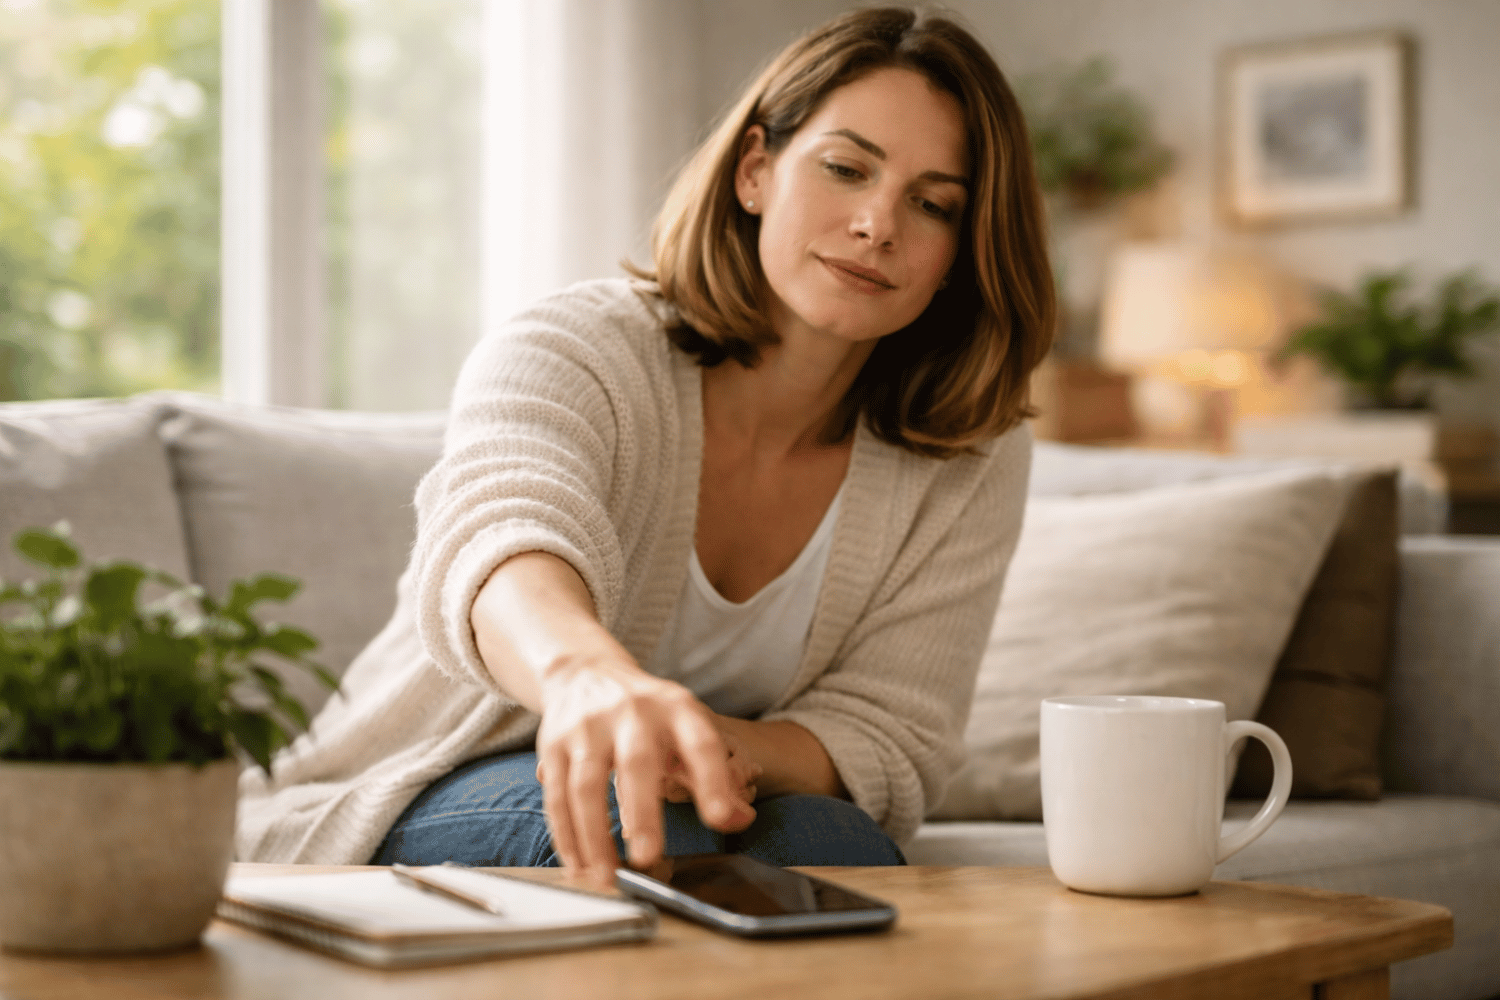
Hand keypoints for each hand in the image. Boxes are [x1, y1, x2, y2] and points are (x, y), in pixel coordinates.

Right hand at [533, 653, 756, 880]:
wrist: (585, 672)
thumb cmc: (647, 712)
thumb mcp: (685, 727)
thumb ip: (714, 776)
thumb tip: (742, 820)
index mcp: (675, 708)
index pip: (700, 744)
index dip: (712, 781)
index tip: (720, 820)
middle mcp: (630, 713)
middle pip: (636, 763)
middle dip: (642, 812)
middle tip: (647, 857)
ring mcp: (587, 727)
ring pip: (585, 786)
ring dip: (593, 837)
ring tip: (607, 878)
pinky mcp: (552, 745)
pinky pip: (556, 796)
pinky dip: (566, 835)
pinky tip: (579, 864)